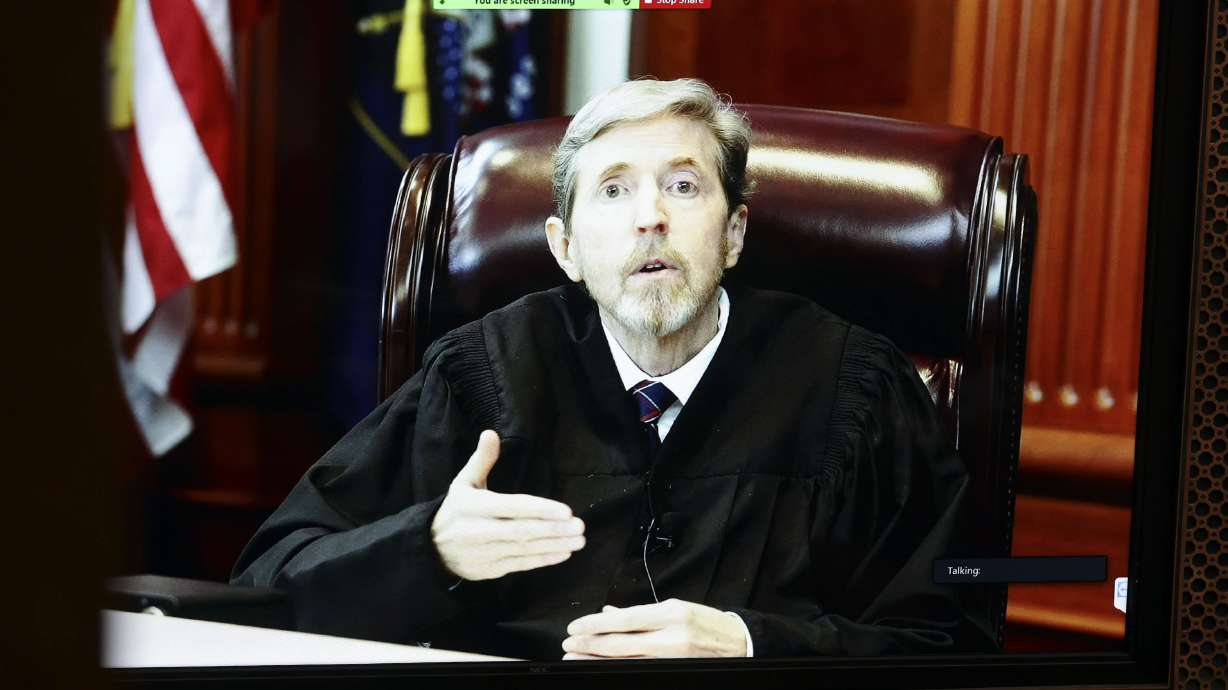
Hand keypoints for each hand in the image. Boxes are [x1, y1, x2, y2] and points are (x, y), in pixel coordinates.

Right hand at [431, 430, 584, 580]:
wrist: (431, 548)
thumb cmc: (456, 510)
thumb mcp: (463, 483)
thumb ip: (481, 460)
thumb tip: (491, 433)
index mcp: (473, 506)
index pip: (512, 507)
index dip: (540, 509)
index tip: (567, 511)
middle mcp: (478, 531)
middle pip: (522, 531)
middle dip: (553, 530)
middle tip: (580, 526)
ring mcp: (484, 553)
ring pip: (524, 550)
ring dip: (554, 545)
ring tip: (578, 540)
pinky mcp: (489, 570)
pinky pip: (520, 565)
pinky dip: (542, 560)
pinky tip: (562, 553)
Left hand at [561, 599, 746, 658]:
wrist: (739, 644)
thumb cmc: (707, 623)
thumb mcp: (677, 608)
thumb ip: (642, 613)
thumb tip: (609, 613)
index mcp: (671, 613)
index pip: (624, 619)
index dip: (595, 625)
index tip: (574, 627)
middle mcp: (671, 636)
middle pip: (620, 643)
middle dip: (589, 645)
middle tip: (567, 646)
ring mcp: (673, 657)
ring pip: (625, 661)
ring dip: (597, 660)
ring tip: (576, 659)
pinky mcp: (675, 670)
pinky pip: (639, 669)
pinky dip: (617, 667)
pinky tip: (602, 666)